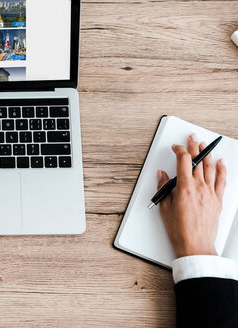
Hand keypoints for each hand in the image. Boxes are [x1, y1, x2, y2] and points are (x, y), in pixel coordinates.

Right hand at [158, 133, 226, 257]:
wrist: (195, 245)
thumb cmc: (179, 230)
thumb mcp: (164, 207)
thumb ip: (163, 188)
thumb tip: (162, 176)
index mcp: (185, 188)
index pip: (183, 161)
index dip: (179, 150)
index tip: (175, 147)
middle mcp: (200, 188)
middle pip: (198, 161)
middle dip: (194, 147)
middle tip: (192, 138)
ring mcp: (211, 193)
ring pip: (210, 168)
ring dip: (207, 154)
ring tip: (205, 146)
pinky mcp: (217, 201)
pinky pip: (222, 181)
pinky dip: (222, 170)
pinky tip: (221, 163)